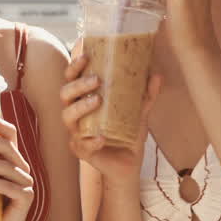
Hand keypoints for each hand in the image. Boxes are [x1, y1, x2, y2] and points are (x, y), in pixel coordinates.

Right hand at [59, 42, 161, 184]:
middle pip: (65, 95)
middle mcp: (75, 115)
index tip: (86, 56)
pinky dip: (91, 140)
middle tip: (96, 80)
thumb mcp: (139, 111)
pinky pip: (82, 144)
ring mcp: (76, 133)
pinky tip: (102, 137)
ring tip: (98, 101)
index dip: (74, 67)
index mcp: (83, 100)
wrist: (129, 163)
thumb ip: (146, 94)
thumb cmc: (128, 134)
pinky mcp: (81, 151)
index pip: (71, 79)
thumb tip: (156, 74)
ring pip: (67, 117)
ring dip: (81, 107)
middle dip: (78, 85)